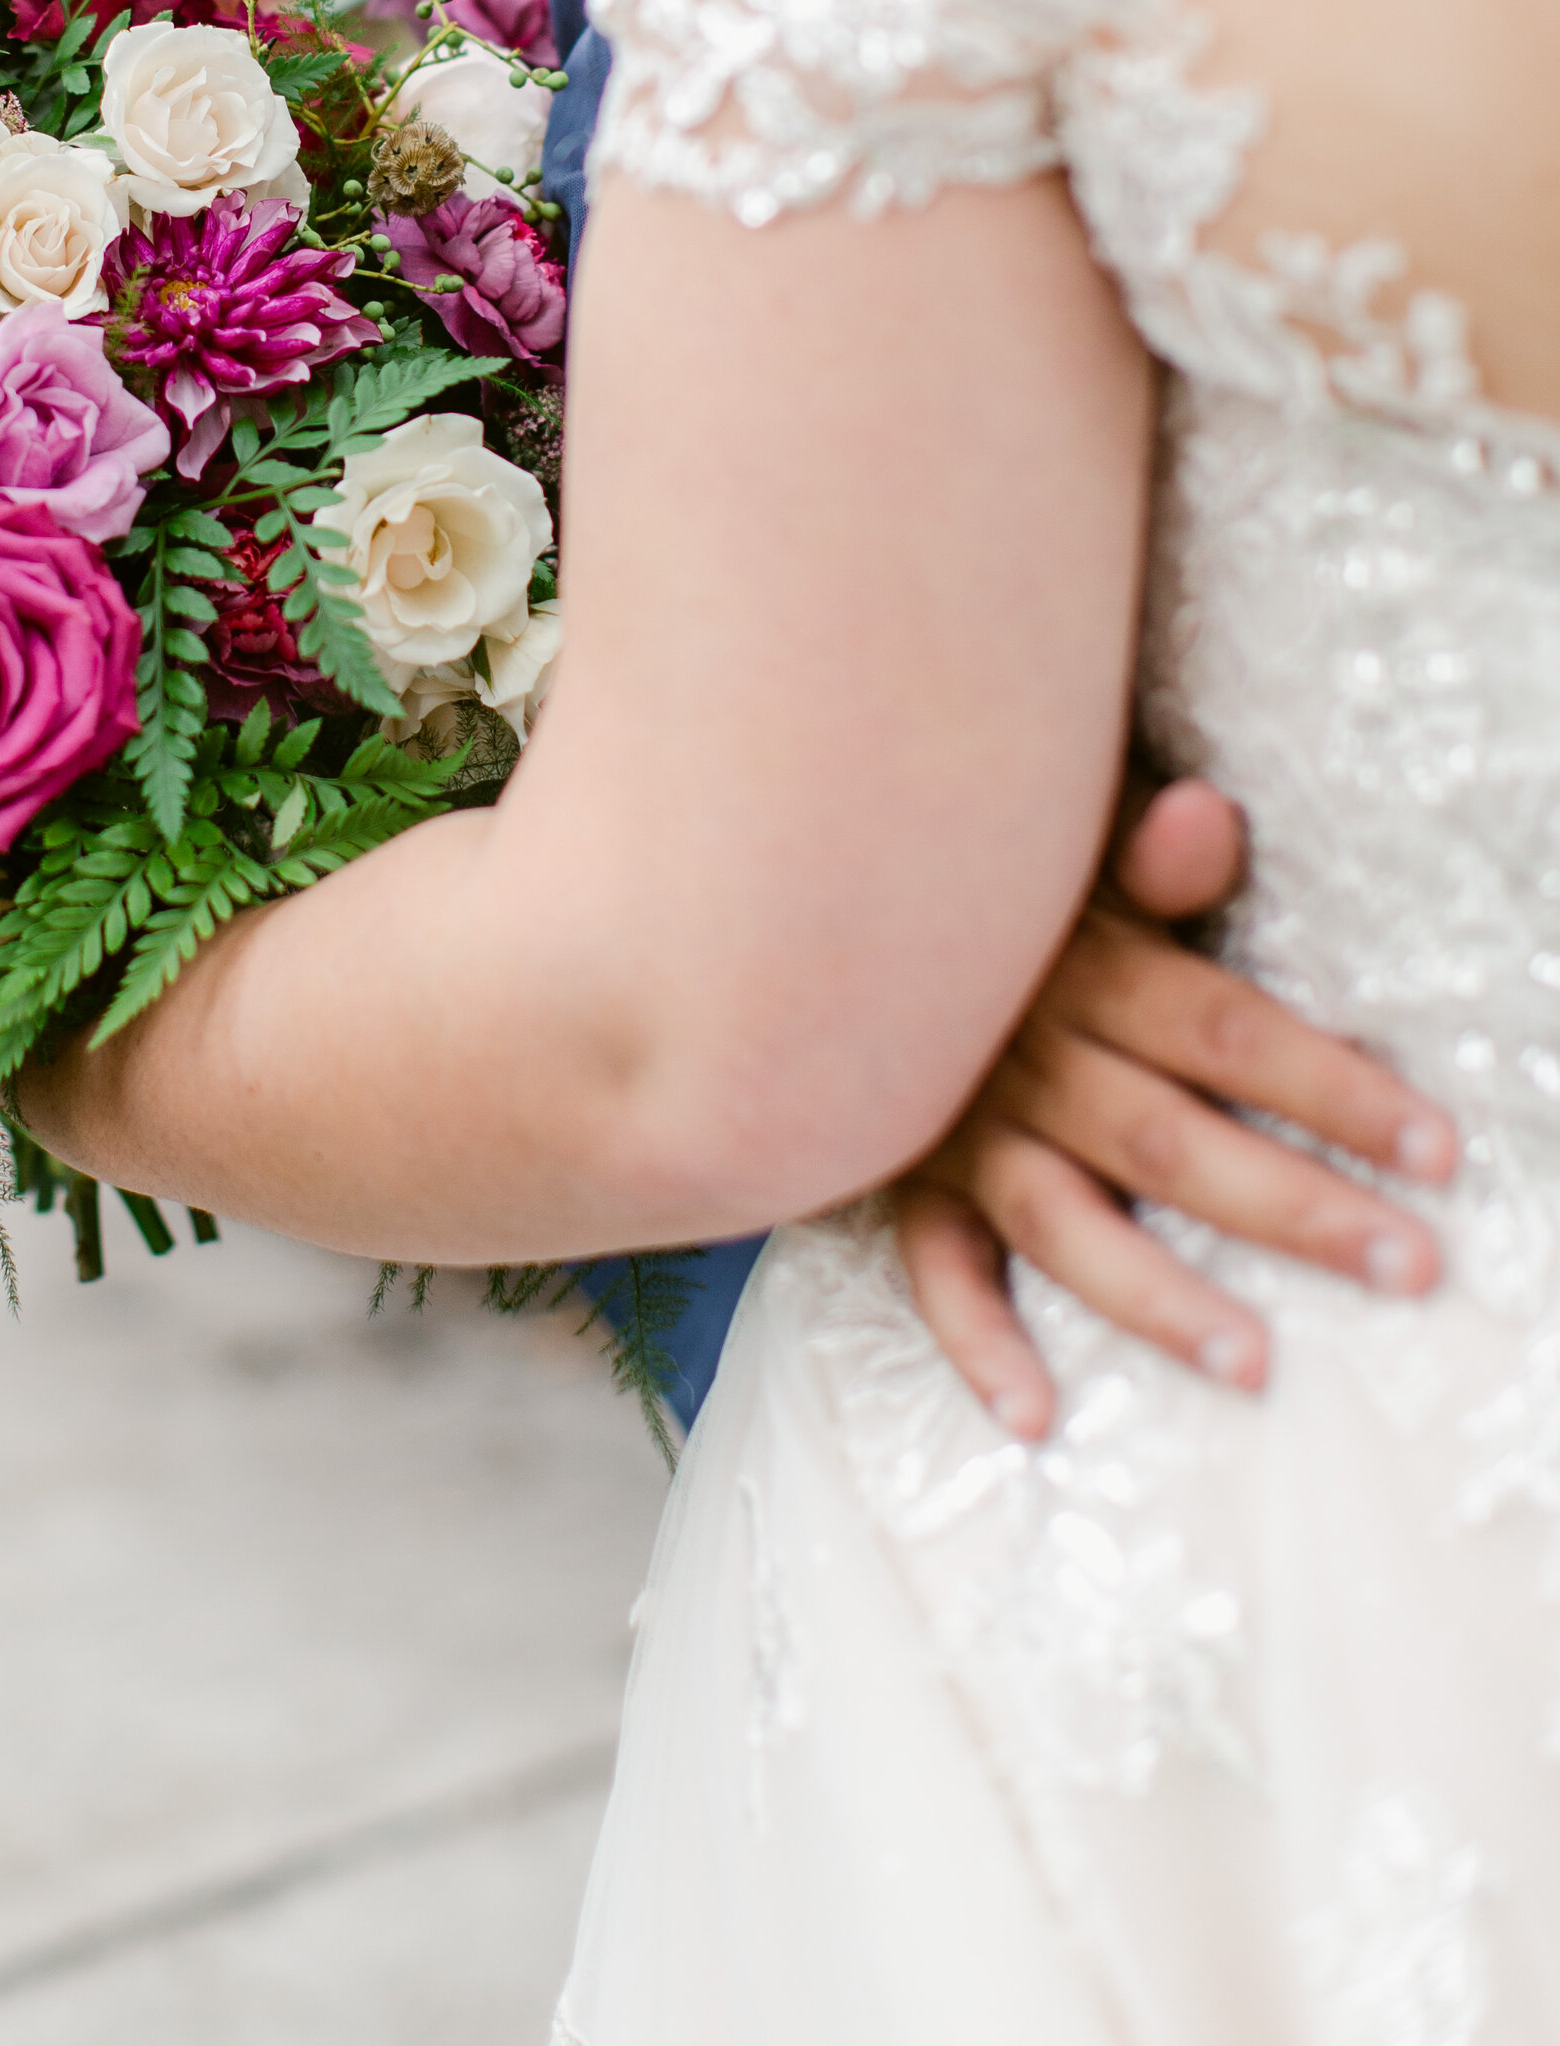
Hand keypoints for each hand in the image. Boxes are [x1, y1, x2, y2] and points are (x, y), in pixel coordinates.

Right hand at [893, 778, 1459, 1438]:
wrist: (801, 905)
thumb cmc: (977, 885)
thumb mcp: (1052, 850)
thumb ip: (1138, 856)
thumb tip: (1211, 818)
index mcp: (1080, 966)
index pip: (1222, 1029)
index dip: (1329, 1086)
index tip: (1431, 1147)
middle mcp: (1023, 1054)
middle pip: (1168, 1139)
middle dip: (1292, 1205)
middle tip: (1405, 1265)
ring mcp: (958, 1126)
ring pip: (1063, 1218)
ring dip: (1157, 1293)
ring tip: (1253, 1361)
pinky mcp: (899, 1179)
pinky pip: (933, 1266)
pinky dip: (978, 1339)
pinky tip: (1036, 1413)